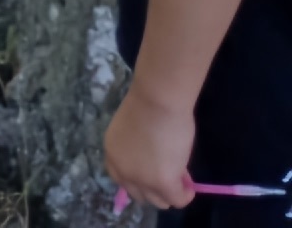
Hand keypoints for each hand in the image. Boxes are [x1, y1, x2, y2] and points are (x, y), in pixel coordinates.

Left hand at [104, 86, 195, 211]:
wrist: (157, 101)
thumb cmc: (148, 107)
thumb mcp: (134, 134)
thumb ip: (139, 152)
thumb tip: (158, 162)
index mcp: (112, 154)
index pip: (122, 179)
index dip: (141, 178)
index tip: (156, 170)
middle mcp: (122, 170)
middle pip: (139, 194)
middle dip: (156, 188)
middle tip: (172, 173)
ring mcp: (141, 179)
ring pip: (158, 202)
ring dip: (170, 193)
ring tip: (182, 176)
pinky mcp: (162, 183)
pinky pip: (177, 200)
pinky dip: (185, 195)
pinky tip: (191, 185)